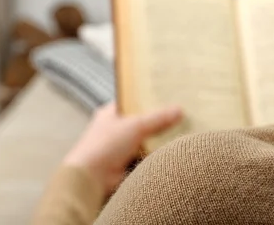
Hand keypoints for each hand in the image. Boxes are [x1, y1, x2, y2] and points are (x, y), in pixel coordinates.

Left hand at [63, 103, 181, 195]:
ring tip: (182, 129)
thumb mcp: (136, 125)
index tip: (168, 95)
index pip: (134, 101)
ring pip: (146, 138)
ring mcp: (121, 147)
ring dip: (158, 138)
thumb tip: (179, 110)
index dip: (150, 98)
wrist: (91, 178)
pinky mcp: (126, 163)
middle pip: (142, 120)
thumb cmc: (105, 145)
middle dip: (158, 119)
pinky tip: (173, 149)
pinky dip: (156, 154)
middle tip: (179, 113)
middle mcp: (115, 128)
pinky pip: (147, 155)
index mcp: (111, 112)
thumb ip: (159, 118)